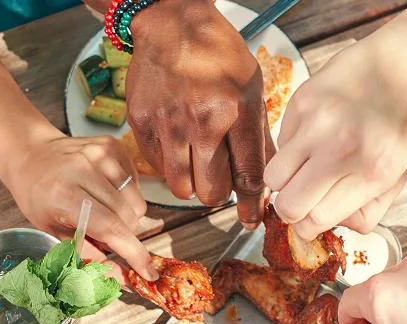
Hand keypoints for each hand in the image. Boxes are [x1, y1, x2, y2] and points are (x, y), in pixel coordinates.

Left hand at [5, 131, 157, 279]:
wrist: (29, 153)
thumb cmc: (39, 198)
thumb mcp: (54, 233)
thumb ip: (89, 256)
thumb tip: (123, 278)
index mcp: (63, 195)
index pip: (111, 227)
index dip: (133, 253)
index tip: (149, 273)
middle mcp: (82, 169)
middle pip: (129, 216)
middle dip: (124, 234)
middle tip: (104, 233)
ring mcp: (99, 153)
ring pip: (137, 202)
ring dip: (126, 215)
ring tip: (104, 210)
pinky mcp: (111, 144)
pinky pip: (136, 183)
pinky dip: (126, 195)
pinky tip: (105, 191)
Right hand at [127, 0, 271, 227]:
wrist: (169, 21)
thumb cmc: (216, 55)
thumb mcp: (251, 89)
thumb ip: (258, 139)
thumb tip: (264, 186)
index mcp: (236, 112)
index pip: (248, 177)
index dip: (252, 205)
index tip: (252, 219)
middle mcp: (201, 121)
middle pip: (212, 193)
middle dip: (218, 192)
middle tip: (217, 177)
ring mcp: (168, 124)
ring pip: (183, 189)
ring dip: (192, 184)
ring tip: (196, 162)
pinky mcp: (142, 125)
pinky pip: (159, 170)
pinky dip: (170, 166)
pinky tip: (176, 143)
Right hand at [264, 29, 406, 240]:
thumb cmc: (404, 125)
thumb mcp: (398, 178)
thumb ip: (362, 213)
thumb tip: (320, 225)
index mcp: (371, 173)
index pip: (315, 221)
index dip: (308, 228)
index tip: (309, 223)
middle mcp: (340, 148)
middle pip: (288, 205)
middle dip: (292, 212)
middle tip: (303, 202)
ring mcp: (317, 122)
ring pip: (273, 178)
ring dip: (285, 183)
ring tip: (304, 172)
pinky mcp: (301, 100)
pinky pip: (280, 145)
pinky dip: (292, 150)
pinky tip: (315, 137)